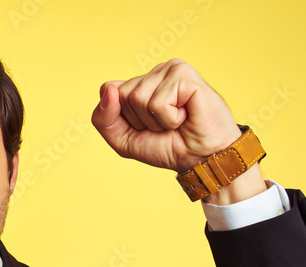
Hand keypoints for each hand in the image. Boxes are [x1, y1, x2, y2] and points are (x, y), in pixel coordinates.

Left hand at [92, 58, 246, 171]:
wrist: (201, 159)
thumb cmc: (167, 147)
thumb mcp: (123, 140)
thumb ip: (104, 119)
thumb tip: (109, 90)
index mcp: (141, 82)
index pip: (108, 90)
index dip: (119, 117)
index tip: (144, 126)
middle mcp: (155, 72)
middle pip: (121, 95)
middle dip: (138, 121)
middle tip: (164, 125)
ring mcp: (170, 69)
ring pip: (137, 98)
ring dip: (155, 121)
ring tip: (176, 121)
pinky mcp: (184, 74)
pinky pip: (157, 103)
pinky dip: (169, 119)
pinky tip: (185, 115)